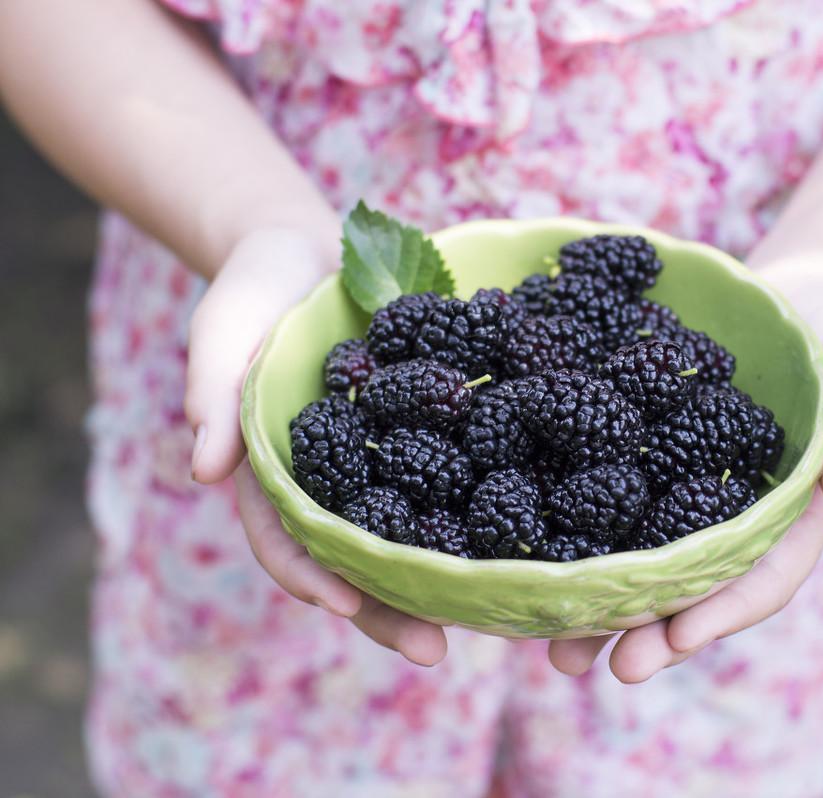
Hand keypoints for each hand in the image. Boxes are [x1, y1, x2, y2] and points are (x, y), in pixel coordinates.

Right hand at [185, 226, 447, 666]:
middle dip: (389, 609)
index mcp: (275, 473)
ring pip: (410, 534)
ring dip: (441, 577)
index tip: (345, 605)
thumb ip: (213, 394)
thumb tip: (203, 470)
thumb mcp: (223, 332)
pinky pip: (453, 478)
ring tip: (486, 616)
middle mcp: (332, 482)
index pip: (284, 541)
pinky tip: (520, 535)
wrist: (310, 252)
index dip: (310, 576)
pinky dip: (479, 509)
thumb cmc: (253, 294)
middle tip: (433, 650)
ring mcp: (380, 462)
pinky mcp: (424, 432)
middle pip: (356, 559)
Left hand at [548, 264, 822, 681]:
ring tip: (553, 648)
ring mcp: (687, 495)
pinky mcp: (649, 460)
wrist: (789, 299)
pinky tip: (532, 560)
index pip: (760, 580)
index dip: (720, 613)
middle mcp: (733, 521)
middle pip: (691, 590)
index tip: (677, 640)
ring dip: (601, 608)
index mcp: (790, 519)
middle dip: (648, 632)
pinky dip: (574, 535)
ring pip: (644, 563)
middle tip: (599, 667)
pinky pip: (611, 503)